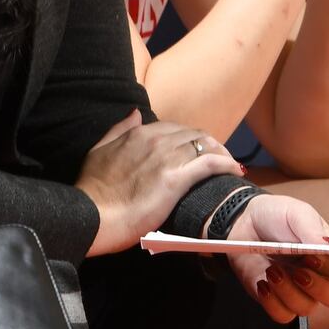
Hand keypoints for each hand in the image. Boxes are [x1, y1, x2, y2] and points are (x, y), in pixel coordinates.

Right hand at [75, 109, 243, 255]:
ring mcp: (167, 157)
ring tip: (229, 164)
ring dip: (220, 152)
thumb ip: (119, 130)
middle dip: (208, 143)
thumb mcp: (98, 151)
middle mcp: (155, 139)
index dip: (189, 137)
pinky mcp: (177, 178)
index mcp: (138, 133)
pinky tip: (235, 171)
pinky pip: (211, 163)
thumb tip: (136, 113)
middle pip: (193, 134)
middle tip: (217, 158)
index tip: (196, 149)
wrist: (93, 214)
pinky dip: (226, 164)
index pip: (174, 128)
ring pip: (205, 144)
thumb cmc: (93, 189)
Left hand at [225, 194, 328, 322]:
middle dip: (316, 287)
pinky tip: (262, 282)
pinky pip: (282, 315)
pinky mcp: (276, 299)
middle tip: (296, 271)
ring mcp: (298, 290)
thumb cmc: (276, 215)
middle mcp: (318, 276)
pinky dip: (272, 302)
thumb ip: (311, 228)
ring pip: (306, 308)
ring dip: (288, 292)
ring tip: (271, 270)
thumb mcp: (294, 213)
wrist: (244, 222)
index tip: (312, 256)